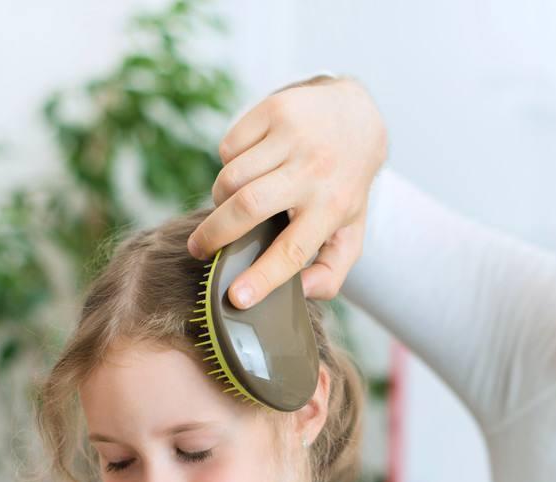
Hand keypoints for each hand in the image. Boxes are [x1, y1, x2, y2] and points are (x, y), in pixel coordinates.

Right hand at [188, 76, 386, 305]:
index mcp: (334, 207)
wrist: (356, 117)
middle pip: (250, 207)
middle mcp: (314, 171)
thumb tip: (303, 292)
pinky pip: (229, 148)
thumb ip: (332, 269)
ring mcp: (293, 138)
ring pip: (232, 177)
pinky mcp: (273, 111)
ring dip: (221, 199)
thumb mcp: (351, 229)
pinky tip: (249, 167)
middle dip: (215, 234)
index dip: (263, 276)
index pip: (295, 249)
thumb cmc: (345, 185)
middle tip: (199, 251)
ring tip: (232, 205)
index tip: (235, 297)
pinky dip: (229, 164)